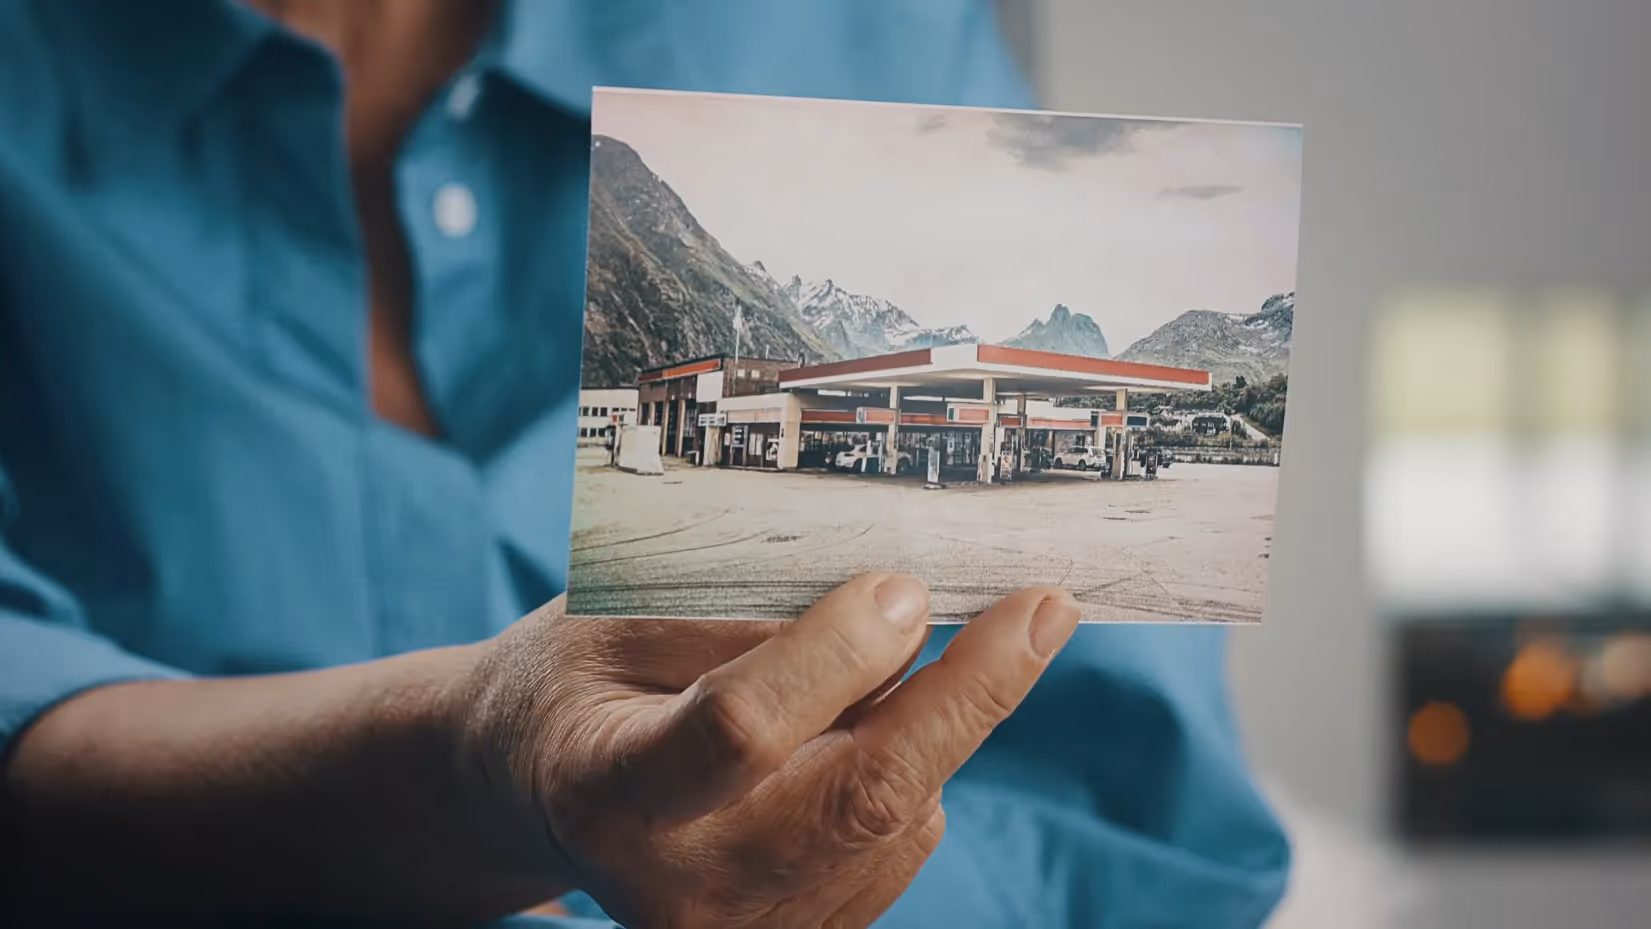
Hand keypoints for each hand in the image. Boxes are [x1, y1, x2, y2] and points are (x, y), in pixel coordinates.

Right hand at [460, 574, 1080, 927]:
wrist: (540, 789)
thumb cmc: (582, 679)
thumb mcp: (620, 617)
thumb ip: (744, 618)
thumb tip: (901, 603)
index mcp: (611, 791)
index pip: (739, 734)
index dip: (832, 656)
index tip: (902, 584)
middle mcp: (681, 887)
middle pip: (859, 797)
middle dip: (968, 695)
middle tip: (1044, 608)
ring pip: (899, 817)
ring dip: (942, 719)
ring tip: (928, 645)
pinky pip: (899, 846)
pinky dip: (916, 769)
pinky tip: (876, 723)